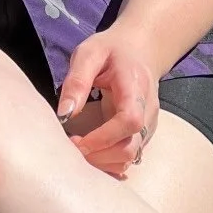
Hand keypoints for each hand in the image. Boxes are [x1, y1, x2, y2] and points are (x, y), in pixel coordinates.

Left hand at [56, 28, 159, 178]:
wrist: (140, 50)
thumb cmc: (112, 51)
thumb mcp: (89, 53)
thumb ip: (77, 81)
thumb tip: (64, 114)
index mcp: (135, 88)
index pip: (130, 120)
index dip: (104, 137)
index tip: (77, 141)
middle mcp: (147, 111)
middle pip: (131, 146)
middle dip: (99, 155)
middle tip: (71, 148)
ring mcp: (147, 125)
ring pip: (131, 157)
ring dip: (103, 162)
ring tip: (78, 150)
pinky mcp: (142, 134)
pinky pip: (129, 156)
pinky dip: (109, 162)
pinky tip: (90, 153)